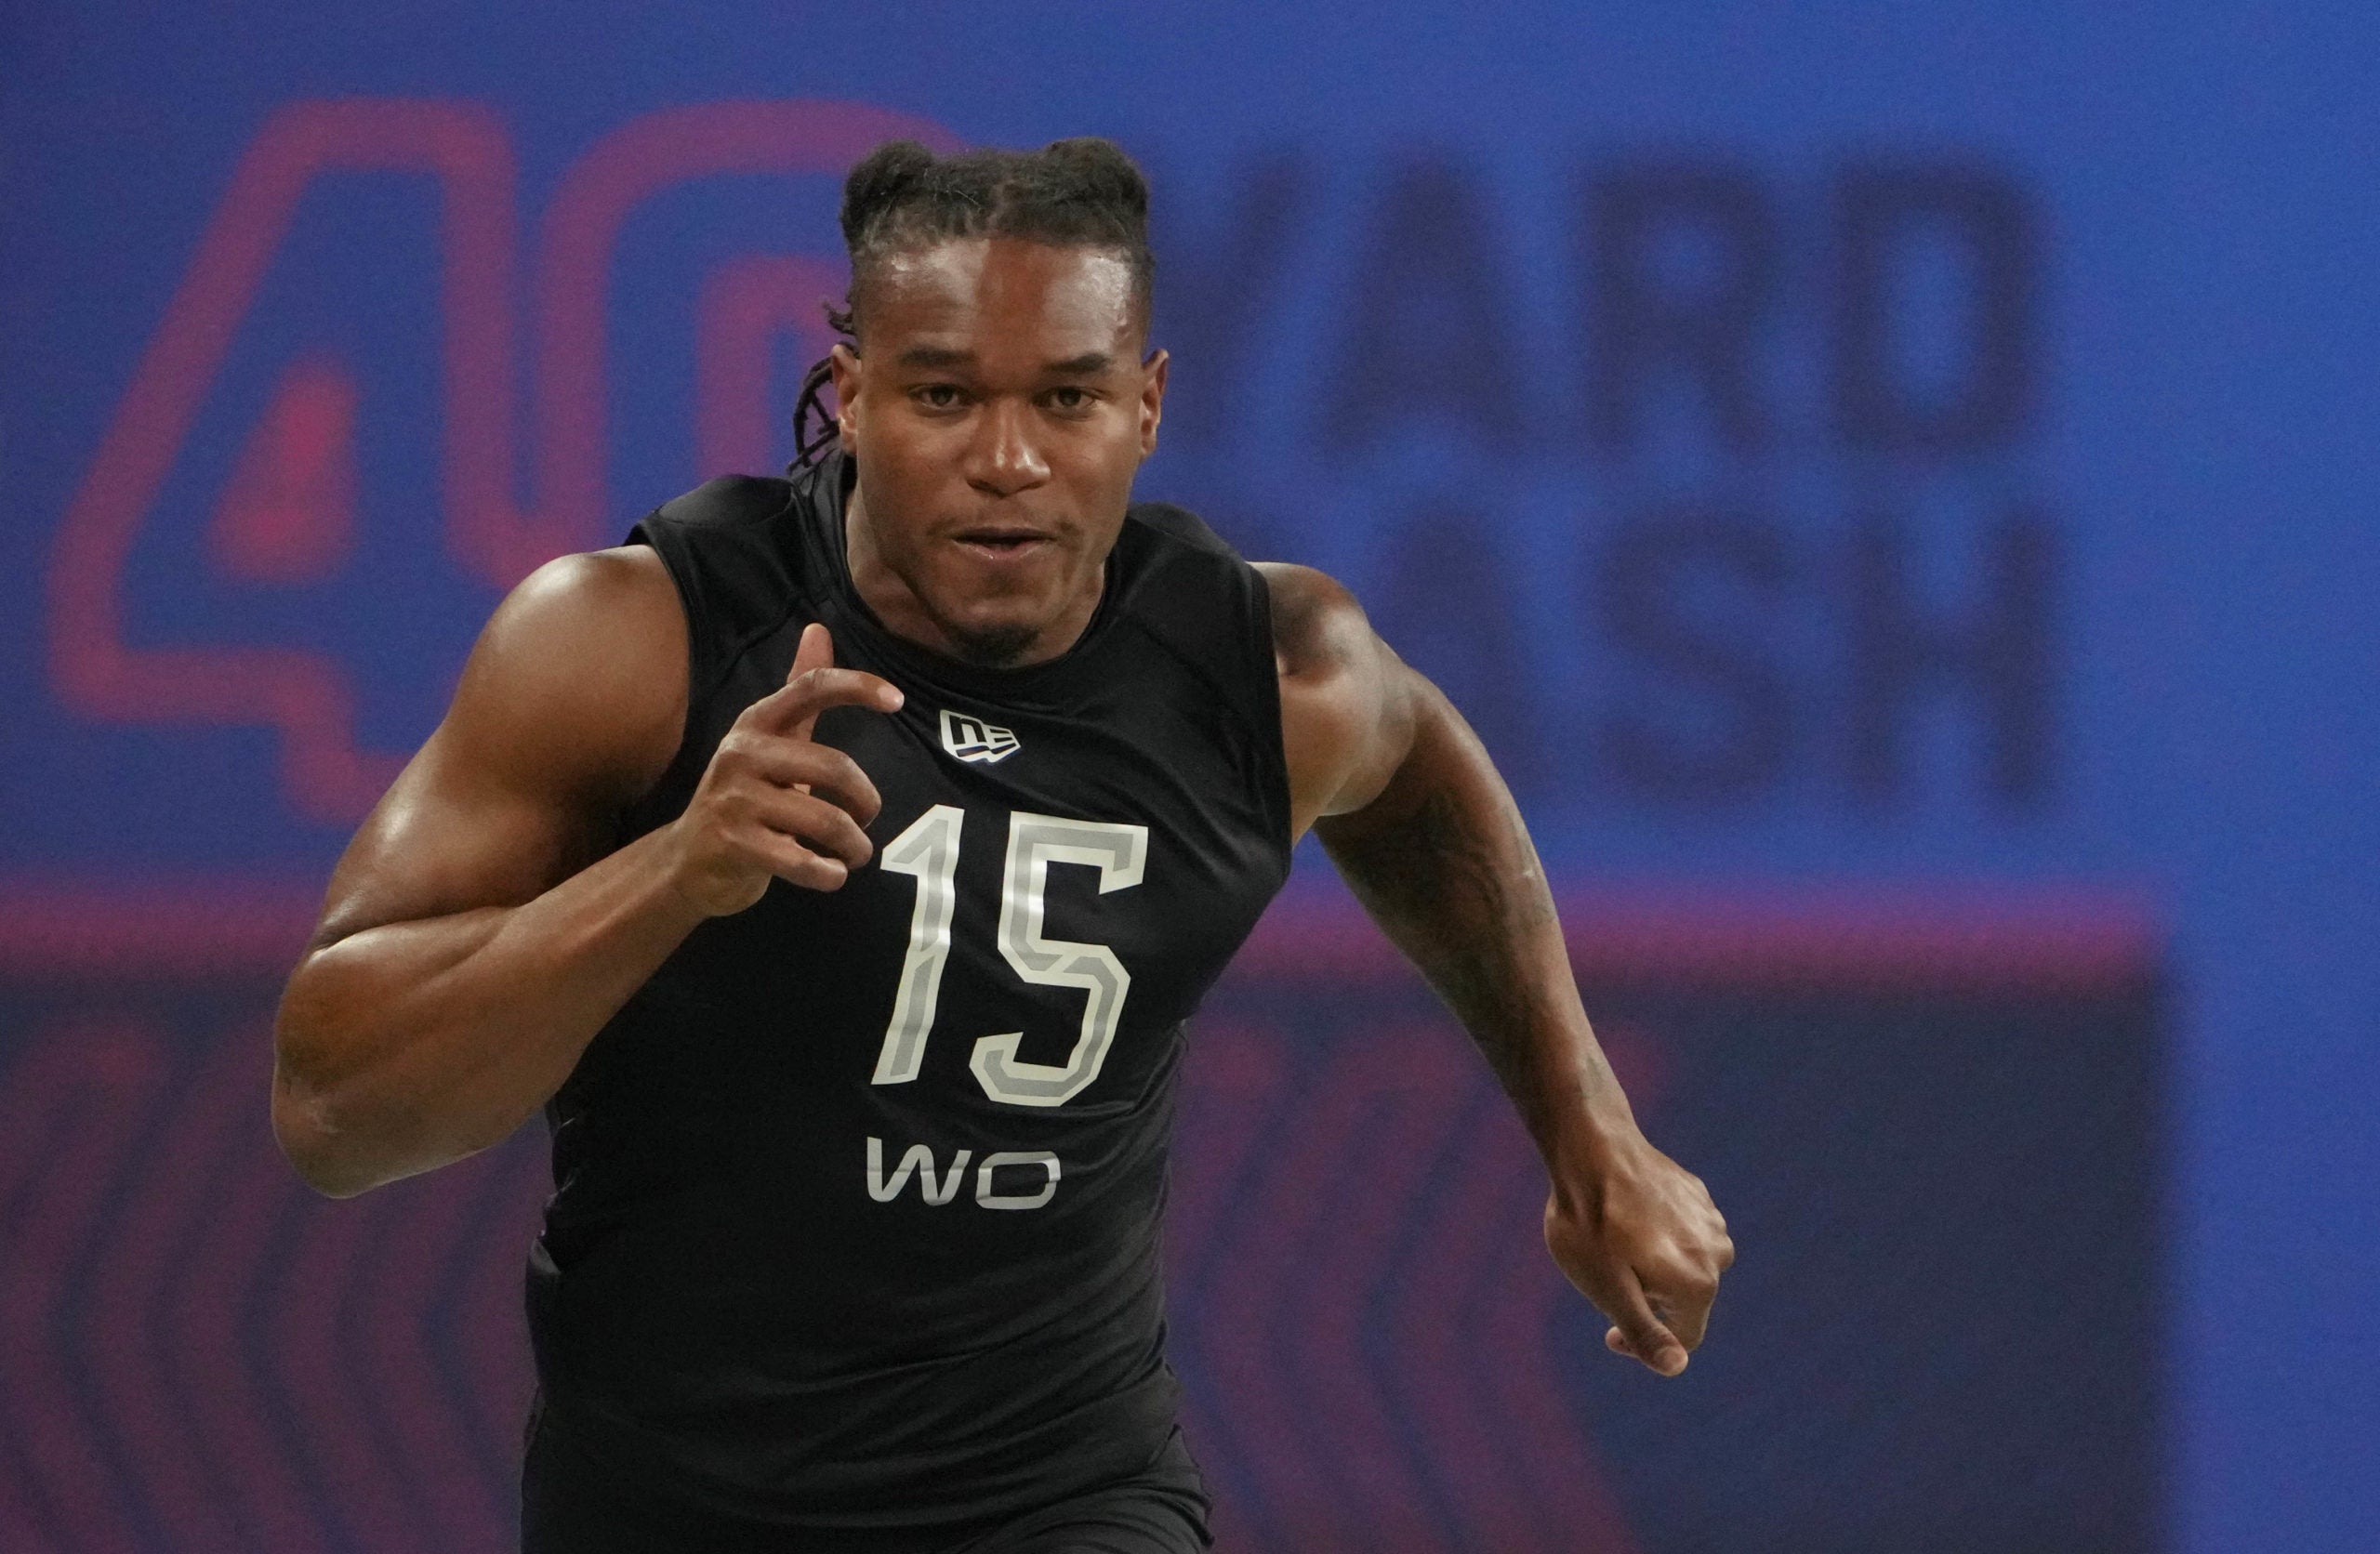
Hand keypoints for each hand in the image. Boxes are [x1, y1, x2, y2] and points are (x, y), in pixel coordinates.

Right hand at [663, 623, 902, 914]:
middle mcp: (742, 753)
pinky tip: (832, 875)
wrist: (687, 860)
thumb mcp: (770, 741)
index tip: (898, 700)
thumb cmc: (744, 796)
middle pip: (834, 766)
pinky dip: (828, 874)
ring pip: (826, 820)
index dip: (857, 687)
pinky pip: (803, 860)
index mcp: (756, 723)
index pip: (810, 689)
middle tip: (867, 821)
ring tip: (855, 854)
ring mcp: (735, 799)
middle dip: (865, 801)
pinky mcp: (734, 844)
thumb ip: (798, 692)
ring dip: (854, 846)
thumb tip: (818, 629)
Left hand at [1542, 1131, 1733, 1376]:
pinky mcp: (1697, 1195)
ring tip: (1615, 1245)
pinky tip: (1626, 1219)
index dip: (1641, 1343)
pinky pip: (1681, 1232)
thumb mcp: (1608, 1288)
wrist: (1592, 1148)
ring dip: (1654, 1266)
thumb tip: (1677, 1367)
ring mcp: (1711, 1220)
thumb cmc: (1591, 1224)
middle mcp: (1717, 1254)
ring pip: (1684, 1265)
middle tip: (1606, 1274)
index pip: (1681, 1340)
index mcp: (1699, 1284)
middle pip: (1683, 1301)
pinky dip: (1658, 1236)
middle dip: (1648, 1298)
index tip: (1606, 1329)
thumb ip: (1645, 1331)